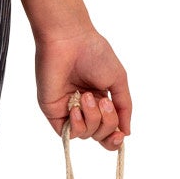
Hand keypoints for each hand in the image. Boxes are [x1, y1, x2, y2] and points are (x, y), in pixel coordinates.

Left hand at [38, 23, 129, 149]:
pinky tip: (76, 108)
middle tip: (104, 101)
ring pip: (86, 134)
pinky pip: (68, 132)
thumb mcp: (118, 81)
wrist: (70, 41)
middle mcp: (84, 107)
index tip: (120, 134)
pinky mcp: (53, 110)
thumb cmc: (95, 54)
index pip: (108, 129)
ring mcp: (68, 109)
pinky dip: (77, 125)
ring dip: (93, 119)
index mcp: (100, 100)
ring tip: (87, 96)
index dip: (115, 137)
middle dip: (107, 123)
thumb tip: (126, 133)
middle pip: (99, 134)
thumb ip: (124, 107)